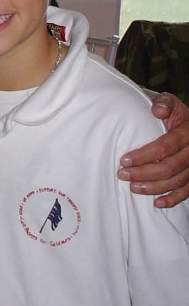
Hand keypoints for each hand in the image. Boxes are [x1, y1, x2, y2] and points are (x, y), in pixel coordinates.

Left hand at [118, 93, 188, 207]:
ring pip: (175, 182)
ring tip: (133, 187)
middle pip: (168, 168)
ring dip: (153, 187)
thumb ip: (164, 103)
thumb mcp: (170, 102)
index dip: (143, 156)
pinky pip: (186, 192)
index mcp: (185, 134)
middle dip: (143, 173)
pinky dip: (172, 199)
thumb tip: (156, 110)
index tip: (124, 160)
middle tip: (122, 175)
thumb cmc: (175, 113)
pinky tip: (157, 203)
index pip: (163, 148)